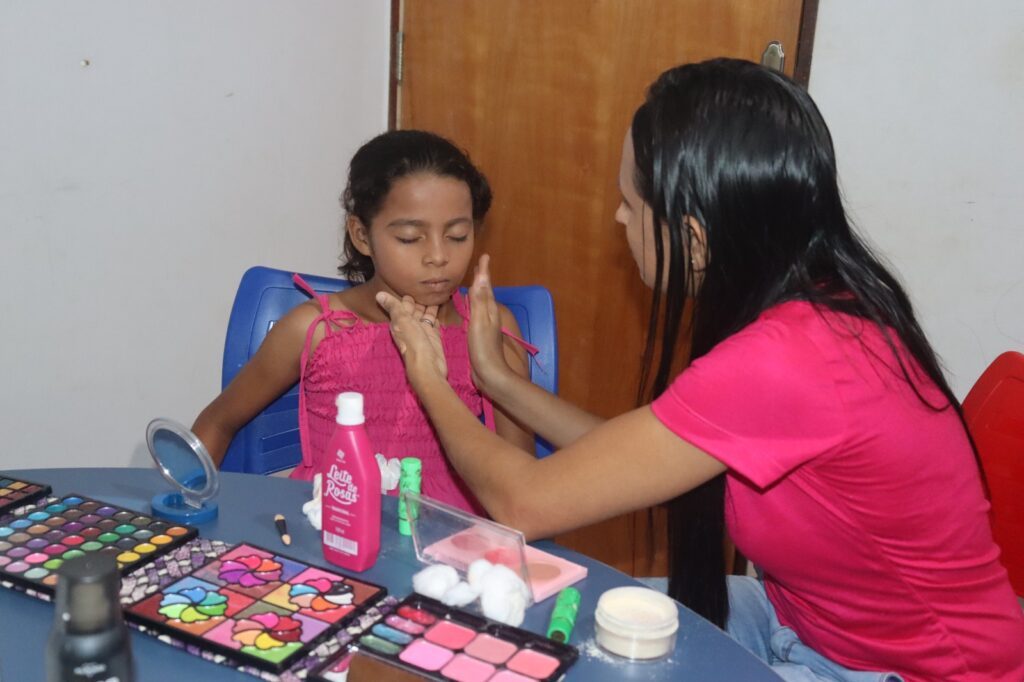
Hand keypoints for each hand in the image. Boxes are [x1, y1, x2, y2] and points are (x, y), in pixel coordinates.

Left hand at [375, 293, 447, 387]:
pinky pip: (434, 322)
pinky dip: (436, 314)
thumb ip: (393, 307)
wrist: (428, 366)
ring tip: (435, 292)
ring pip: (425, 315)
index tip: (409, 284)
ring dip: (429, 305)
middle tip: (425, 286)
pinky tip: (440, 306)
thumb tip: (378, 294)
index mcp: (399, 323)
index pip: (401, 307)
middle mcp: (410, 327)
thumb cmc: (413, 343)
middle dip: (418, 300)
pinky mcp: (433, 336)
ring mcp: (422, 332)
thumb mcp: (402, 321)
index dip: (405, 298)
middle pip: (414, 310)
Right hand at [468, 255, 514, 392]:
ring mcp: (486, 326)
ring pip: (481, 303)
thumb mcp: (479, 321)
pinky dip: (473, 306)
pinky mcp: (480, 335)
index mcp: (489, 311)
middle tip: (478, 267)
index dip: (484, 272)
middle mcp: (489, 316)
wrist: (490, 374)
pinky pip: (476, 314)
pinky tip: (469, 309)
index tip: (484, 257)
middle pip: (485, 293)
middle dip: (482, 279)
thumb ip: (479, 300)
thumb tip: (482, 277)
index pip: (486, 286)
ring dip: (478, 292)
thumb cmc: (483, 348)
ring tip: (473, 283)